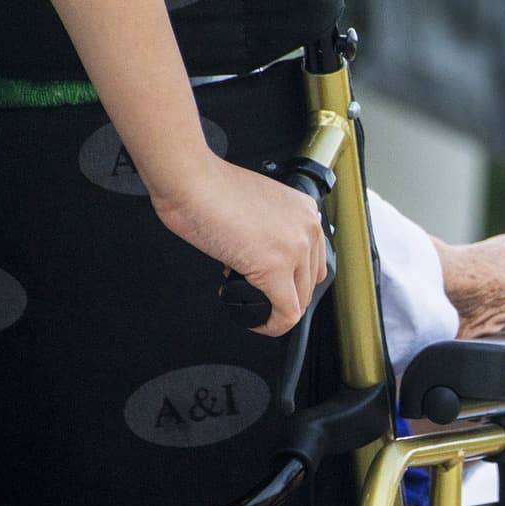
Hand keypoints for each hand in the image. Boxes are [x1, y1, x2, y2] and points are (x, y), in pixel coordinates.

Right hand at [153, 153, 327, 336]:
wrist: (191, 181)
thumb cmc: (209, 188)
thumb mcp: (256, 204)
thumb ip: (270, 230)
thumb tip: (262, 258)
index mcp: (305, 210)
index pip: (313, 258)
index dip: (290, 277)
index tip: (270, 282)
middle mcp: (308, 227)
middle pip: (309, 282)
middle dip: (283, 294)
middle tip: (257, 295)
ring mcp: (295, 248)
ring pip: (299, 301)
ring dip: (275, 309)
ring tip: (249, 303)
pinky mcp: (276, 268)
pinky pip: (285, 313)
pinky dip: (270, 324)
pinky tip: (252, 319)